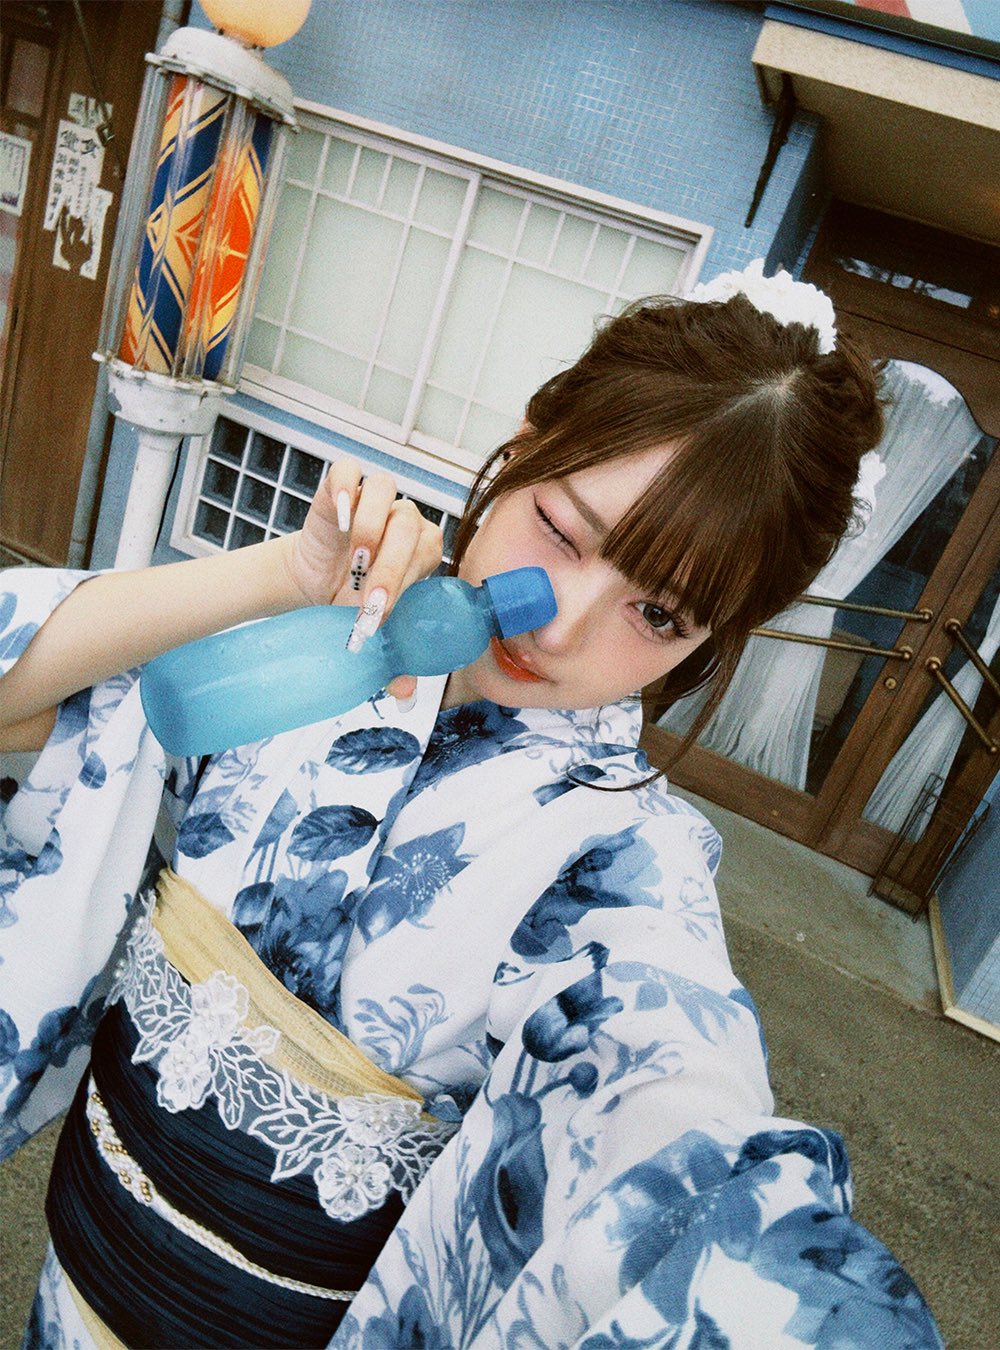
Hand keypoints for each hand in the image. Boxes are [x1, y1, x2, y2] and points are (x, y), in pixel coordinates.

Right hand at [285, 456, 443, 702]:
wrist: (315, 587)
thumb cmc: (353, 605)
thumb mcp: (373, 633)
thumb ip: (392, 660)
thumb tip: (404, 696)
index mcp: (424, 551)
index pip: (426, 557)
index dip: (406, 583)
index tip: (382, 616)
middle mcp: (404, 520)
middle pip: (409, 530)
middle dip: (390, 569)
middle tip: (368, 602)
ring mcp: (374, 499)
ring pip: (386, 494)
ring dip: (372, 527)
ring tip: (354, 561)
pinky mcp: (341, 486)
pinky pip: (349, 471)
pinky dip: (346, 487)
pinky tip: (339, 514)